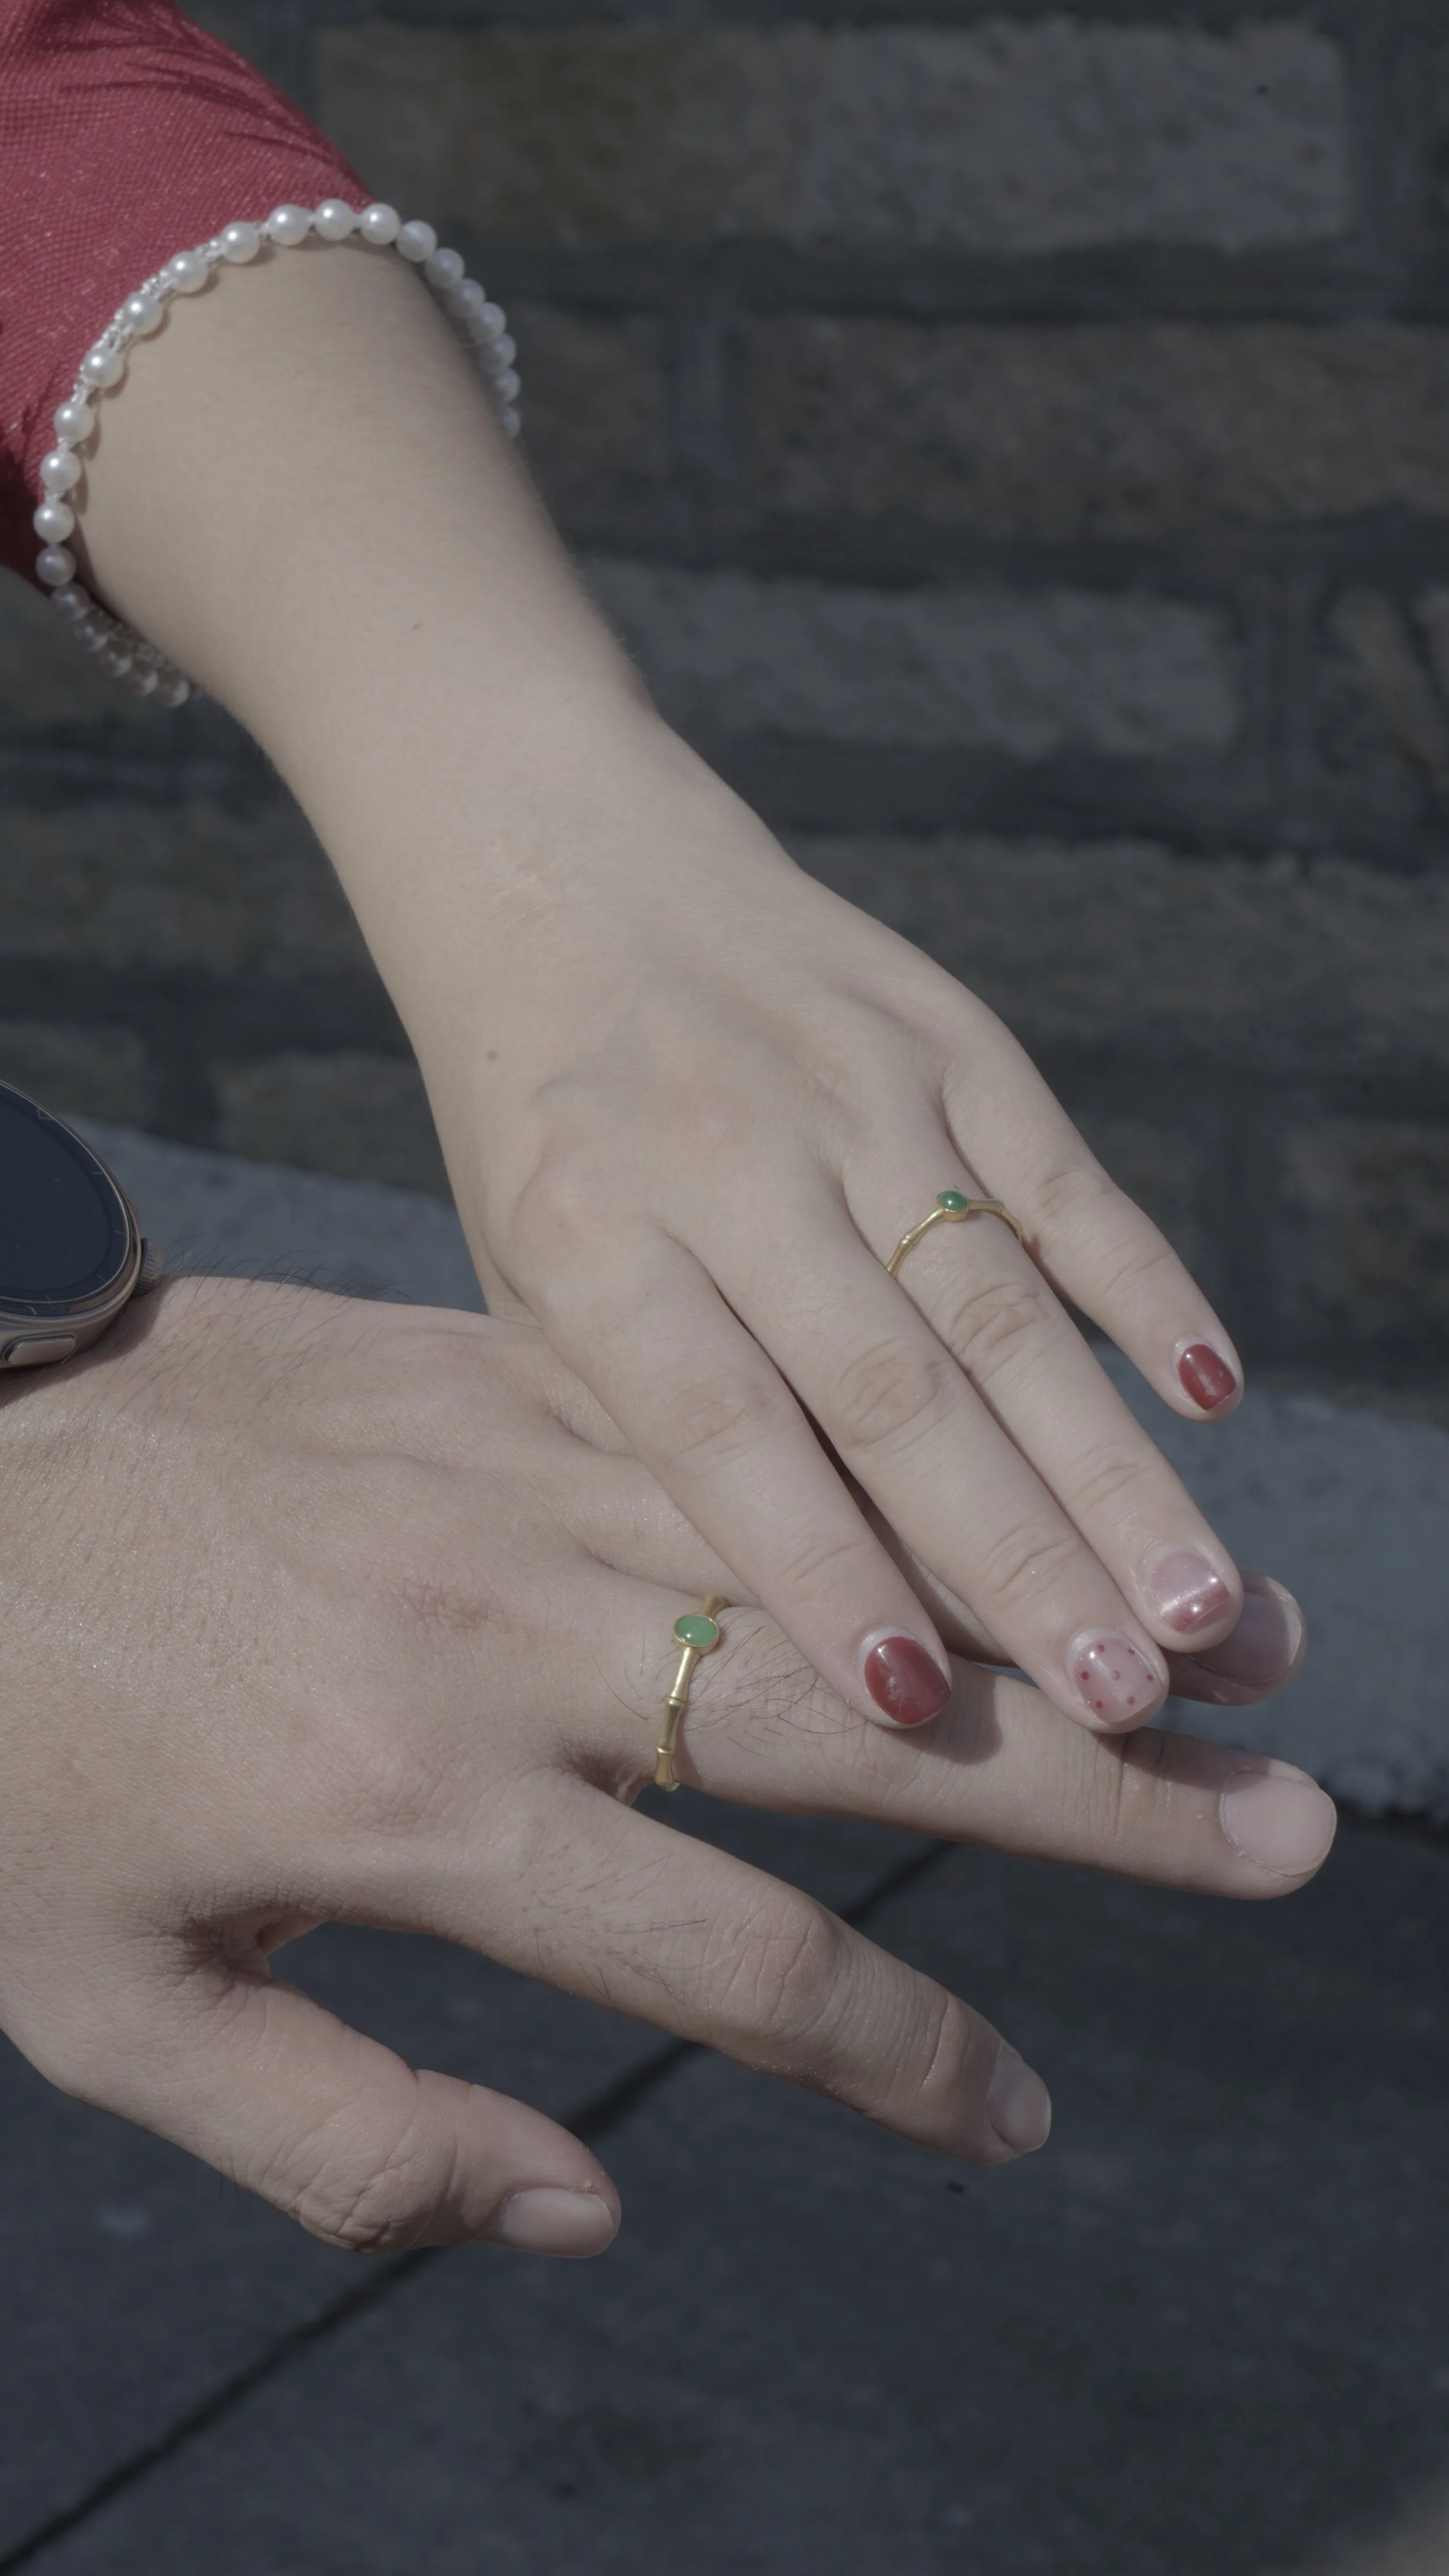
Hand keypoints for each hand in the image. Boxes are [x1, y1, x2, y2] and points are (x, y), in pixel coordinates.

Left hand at [0, 1279, 1331, 2256]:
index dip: (901, 2060)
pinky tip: (1023, 1489)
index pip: (733, 1966)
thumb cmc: (14, 1750)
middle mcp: (510, 1634)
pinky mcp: (512, 1367)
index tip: (1020, 2113)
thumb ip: (344, 2145)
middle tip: (1285, 1833)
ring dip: (1045, 1620)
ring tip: (1221, 1654)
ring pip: (838, 1561)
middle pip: (865, 1734)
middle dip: (1095, 1802)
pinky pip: (746, 1427)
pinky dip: (897, 1475)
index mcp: (417, 1806)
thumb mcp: (111, 2007)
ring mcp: (524, 1476)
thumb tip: (585, 2217)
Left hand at [442, 741, 1254, 1743]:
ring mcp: (853, 1083)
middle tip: (1122, 1702)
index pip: (723, 1429)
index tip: (916, 1706)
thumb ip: (645, 1415)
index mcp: (589, 1230)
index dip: (822, 1569)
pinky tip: (1212, 1395)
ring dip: (1110, 1462)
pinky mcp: (947, 1030)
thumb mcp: (525, 1276)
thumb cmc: (538, 1126)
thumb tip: (814, 1596)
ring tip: (1200, 1603)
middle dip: (1013, 1558)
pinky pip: (1063, 1175)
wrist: (555, 856)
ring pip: (1000, 1302)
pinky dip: (1143, 1283)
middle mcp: (727, 1154)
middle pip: (892, 1386)